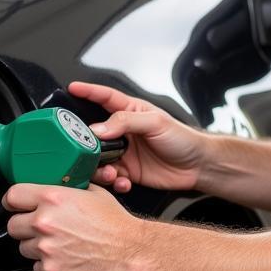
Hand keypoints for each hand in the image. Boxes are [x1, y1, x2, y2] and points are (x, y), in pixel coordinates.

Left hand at [4, 182, 142, 270]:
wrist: (132, 253)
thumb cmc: (117, 225)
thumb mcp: (94, 193)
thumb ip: (67, 189)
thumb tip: (55, 186)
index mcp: (52, 198)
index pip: (12, 196)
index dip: (13, 201)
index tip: (17, 205)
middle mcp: (45, 222)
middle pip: (13, 225)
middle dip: (25, 226)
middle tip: (43, 228)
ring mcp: (46, 248)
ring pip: (24, 248)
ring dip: (37, 246)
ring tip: (59, 244)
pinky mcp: (51, 270)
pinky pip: (36, 267)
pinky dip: (47, 265)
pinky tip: (65, 258)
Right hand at [68, 80, 205, 193]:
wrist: (198, 166)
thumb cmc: (183, 138)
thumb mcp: (155, 122)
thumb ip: (125, 122)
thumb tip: (98, 128)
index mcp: (130, 112)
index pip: (104, 97)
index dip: (87, 91)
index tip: (72, 87)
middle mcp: (123, 132)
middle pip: (93, 134)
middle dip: (85, 144)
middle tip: (84, 150)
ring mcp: (124, 153)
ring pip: (98, 160)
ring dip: (100, 168)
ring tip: (110, 172)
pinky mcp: (128, 173)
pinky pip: (111, 179)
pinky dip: (114, 183)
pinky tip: (123, 182)